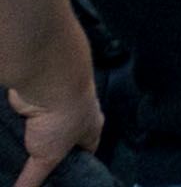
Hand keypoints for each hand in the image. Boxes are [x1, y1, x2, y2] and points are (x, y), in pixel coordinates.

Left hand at [12, 59, 102, 186]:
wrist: (50, 82)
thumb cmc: (64, 117)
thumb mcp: (48, 158)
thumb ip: (33, 179)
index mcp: (91, 128)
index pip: (86, 151)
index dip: (74, 164)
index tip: (59, 176)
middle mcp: (76, 116)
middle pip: (63, 139)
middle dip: (48, 152)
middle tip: (33, 168)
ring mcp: (56, 105)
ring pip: (43, 129)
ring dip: (31, 139)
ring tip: (17, 157)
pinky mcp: (36, 100)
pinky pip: (26, 119)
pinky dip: (18, 128)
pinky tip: (9, 139)